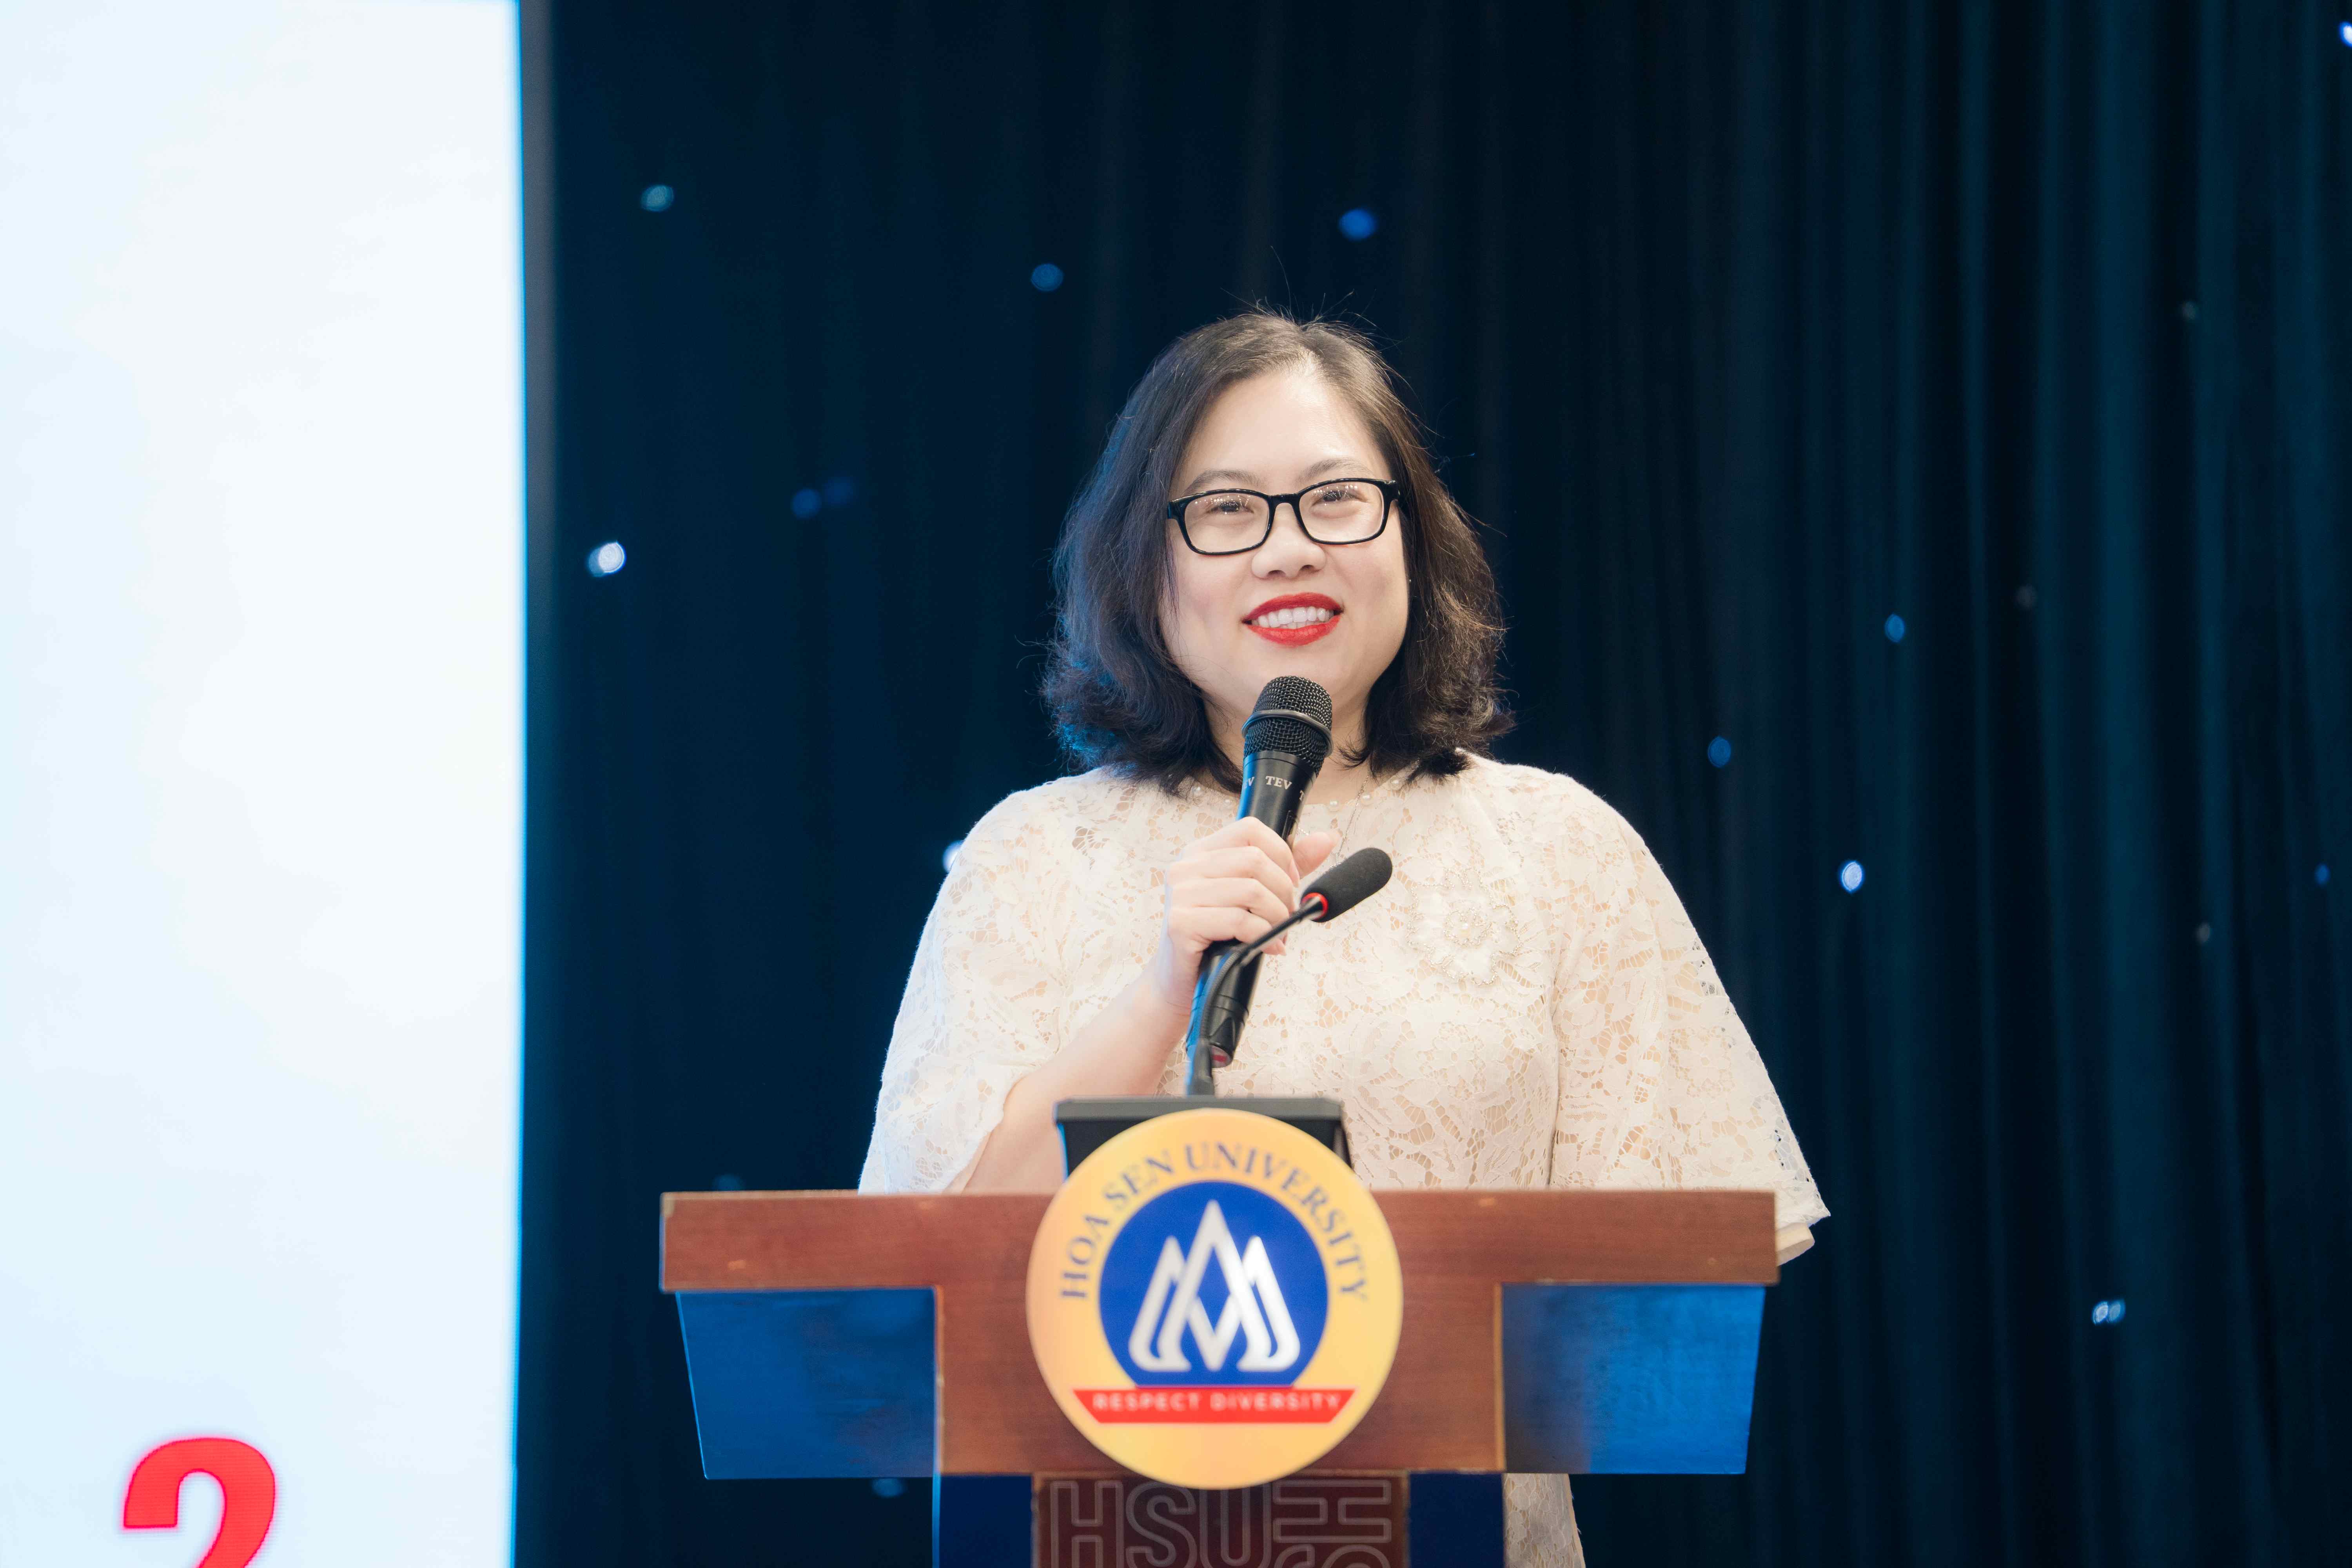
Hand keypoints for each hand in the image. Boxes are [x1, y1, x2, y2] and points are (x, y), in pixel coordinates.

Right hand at [1140, 819, 1339, 1014]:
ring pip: (1252, 890)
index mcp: (1200, 852)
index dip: (1282, 854)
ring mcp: (1181, 894)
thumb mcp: (1252, 896)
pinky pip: (1239, 921)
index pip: (1250, 829)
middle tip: (1287, 916)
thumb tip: (1326, 838)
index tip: (1292, 881)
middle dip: (1284, 891)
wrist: (1184, 982)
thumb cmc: (1219, 937)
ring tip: (1278, 934)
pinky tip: (1268, 948)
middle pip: (1255, 860)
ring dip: (1277, 917)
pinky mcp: (1181, 923)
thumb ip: (1285, 866)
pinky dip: (1263, 936)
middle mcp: (1186, 866)